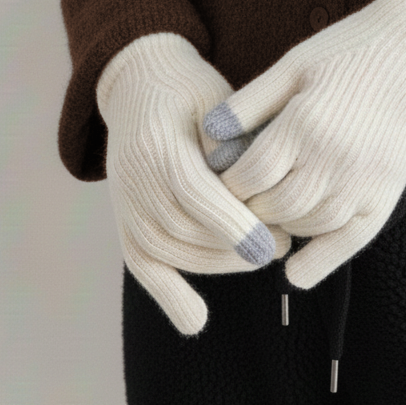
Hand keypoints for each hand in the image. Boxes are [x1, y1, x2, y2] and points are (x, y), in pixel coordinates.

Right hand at [98, 32, 290, 335]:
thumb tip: (255, 183)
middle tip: (281, 244)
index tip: (270, 244)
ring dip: (216, 264)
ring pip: (167, 250)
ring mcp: (124, 201)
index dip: (232, 224)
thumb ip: (233, 141)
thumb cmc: (193, 91)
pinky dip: (167, 295)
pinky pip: (141, 264)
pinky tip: (195, 320)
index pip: (194, 193)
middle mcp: (133, 176)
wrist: (141, 84)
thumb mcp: (216, 101)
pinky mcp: (123, 219)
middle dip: (233, 246)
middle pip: (183, 229)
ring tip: (259, 257)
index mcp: (157, 141)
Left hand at [202, 0, 405, 288]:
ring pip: (305, 227)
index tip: (220, 179)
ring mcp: (362, 183)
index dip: (226, 184)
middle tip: (238, 202)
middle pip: (272, 208)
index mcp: (303, 124)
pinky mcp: (385, 197)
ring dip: (279, 227)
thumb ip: (249, 103)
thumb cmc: (345, 53)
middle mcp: (333, 160)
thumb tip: (208, 136)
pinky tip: (295, 271)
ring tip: (267, 215)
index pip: (248, 176)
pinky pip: (347, 242)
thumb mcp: (291, 66)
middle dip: (248, 208)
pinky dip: (319, 261)